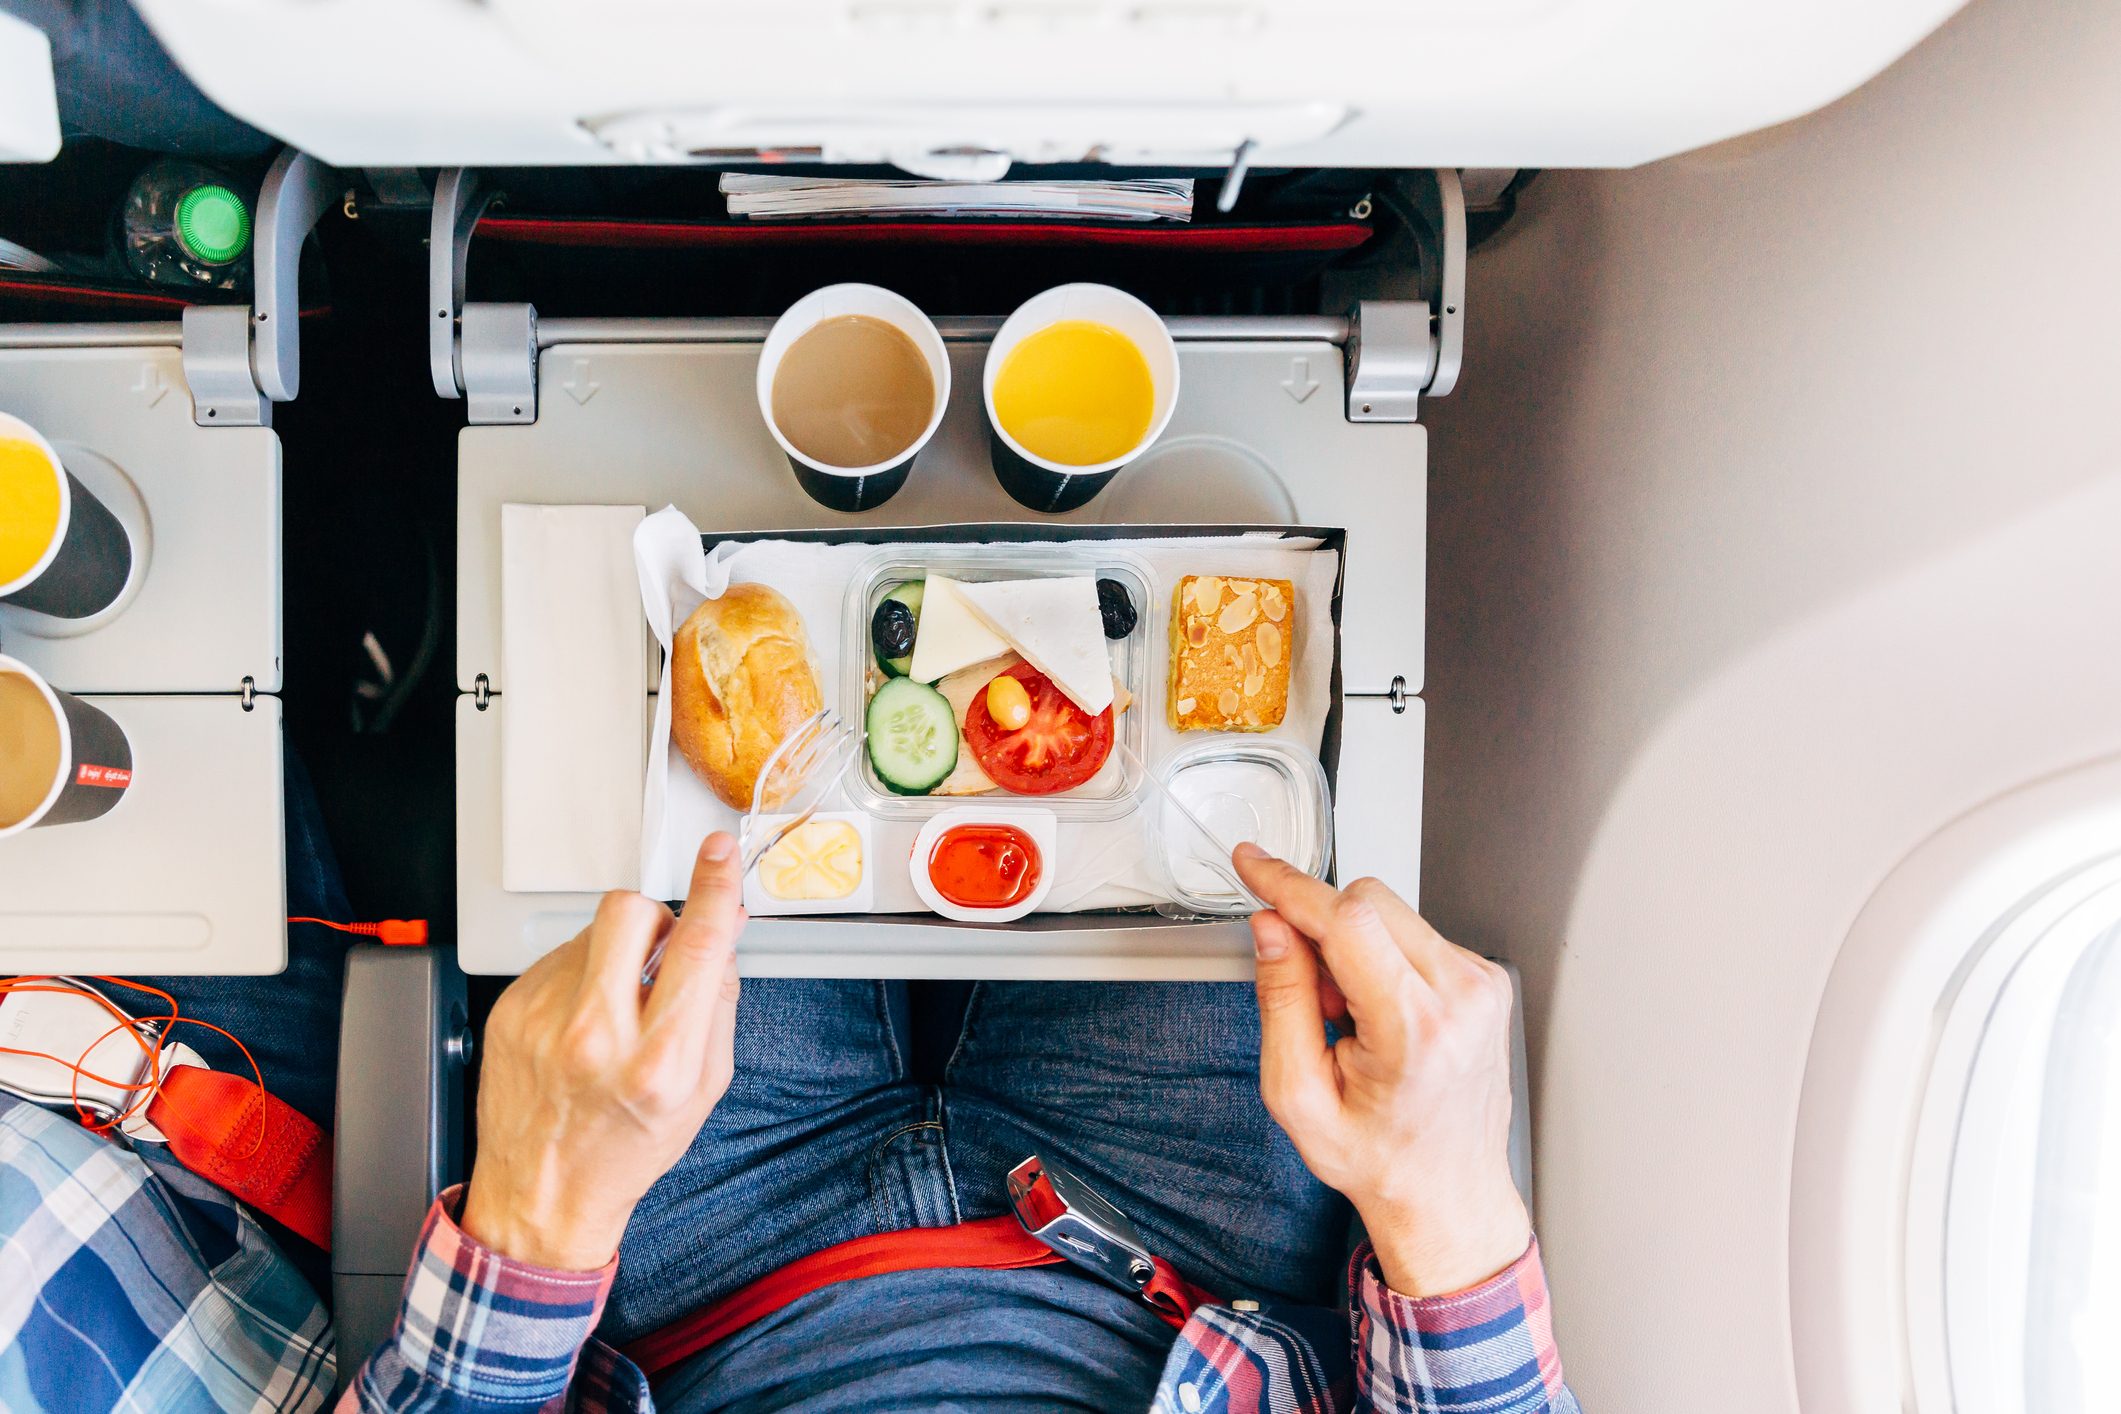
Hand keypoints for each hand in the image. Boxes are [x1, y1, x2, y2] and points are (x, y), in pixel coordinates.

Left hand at [460, 832, 745, 1269]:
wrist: (542, 1195)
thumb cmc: (625, 1150)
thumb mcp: (703, 1090)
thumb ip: (718, 1007)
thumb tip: (722, 937)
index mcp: (657, 1061)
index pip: (696, 948)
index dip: (714, 889)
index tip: (718, 854)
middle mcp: (597, 1037)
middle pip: (631, 912)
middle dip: (655, 918)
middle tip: (659, 953)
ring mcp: (545, 1021)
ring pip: (592, 930)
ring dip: (615, 951)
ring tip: (614, 1006)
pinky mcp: (511, 1011)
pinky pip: (557, 957)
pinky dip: (579, 976)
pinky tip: (580, 1021)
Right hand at [1234, 844, 1529, 1297]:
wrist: (1447, 1190)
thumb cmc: (1379, 1157)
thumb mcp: (1298, 1095)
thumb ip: (1281, 1000)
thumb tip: (1271, 928)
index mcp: (1414, 1028)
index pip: (1345, 919)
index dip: (1289, 884)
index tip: (1254, 864)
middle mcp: (1460, 997)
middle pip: (1368, 901)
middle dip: (1321, 931)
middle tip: (1314, 999)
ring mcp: (1481, 985)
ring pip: (1391, 911)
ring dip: (1353, 947)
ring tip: (1352, 1020)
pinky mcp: (1485, 980)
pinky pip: (1414, 933)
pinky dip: (1382, 959)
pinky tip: (1380, 1016)